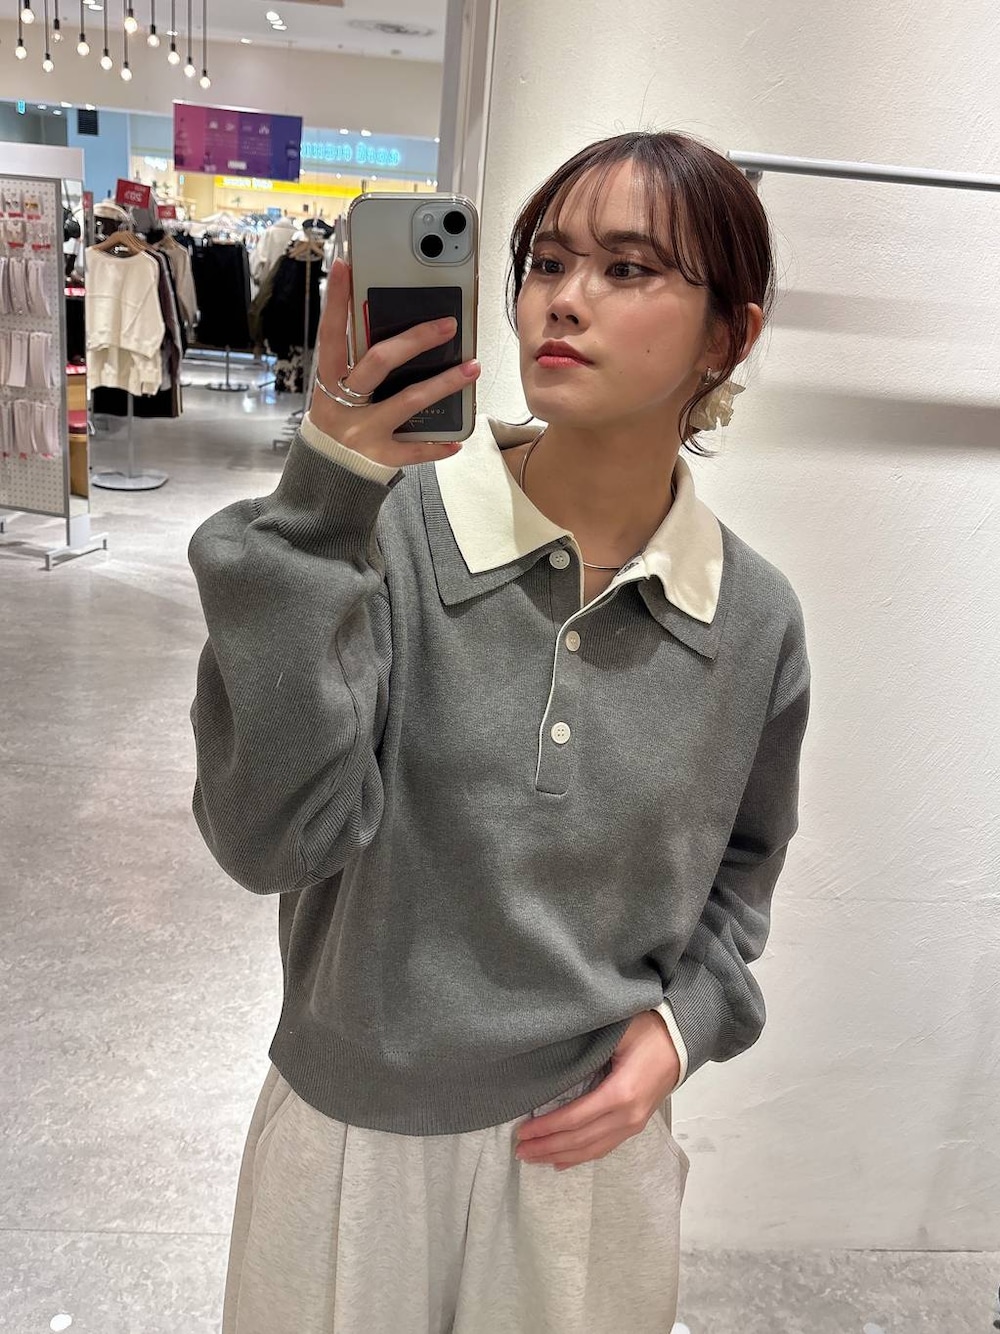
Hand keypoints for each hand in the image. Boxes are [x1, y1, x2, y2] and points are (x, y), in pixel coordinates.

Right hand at [308, 257, 480, 466]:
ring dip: (444, 383)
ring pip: (408, 400)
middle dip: (416, 339)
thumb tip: (395, 328)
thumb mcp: (336, 389)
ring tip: (472, 368)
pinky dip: (437, 445)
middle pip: (379, 361)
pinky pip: (413, 449)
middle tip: (449, 324)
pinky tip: (457, 440)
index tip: (344, 265)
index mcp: (329, 378)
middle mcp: (343, 402)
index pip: (331, 333)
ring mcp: (362, 430)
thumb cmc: (338, 420)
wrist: (325, 473)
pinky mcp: (379, 456)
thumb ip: (358, 364)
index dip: (335, 300)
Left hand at [514, 1012, 680, 1170]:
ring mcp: (633, 1124)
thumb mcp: (616, 1033)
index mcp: (621, 1094)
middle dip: (547, 1147)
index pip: (575, 1118)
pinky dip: (581, 1156)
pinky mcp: (635, 1125)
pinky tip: (562, 1162)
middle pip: (580, 1139)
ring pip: (591, 1149)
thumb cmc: (648, 1031)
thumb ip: (587, 1050)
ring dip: (560, 1155)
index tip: (522, 1130)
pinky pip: (604, 1147)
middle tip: (518, 1150)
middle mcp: (627, 1116)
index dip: (547, 1127)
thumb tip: (551, 1061)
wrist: (682, 1042)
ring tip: (533, 1158)